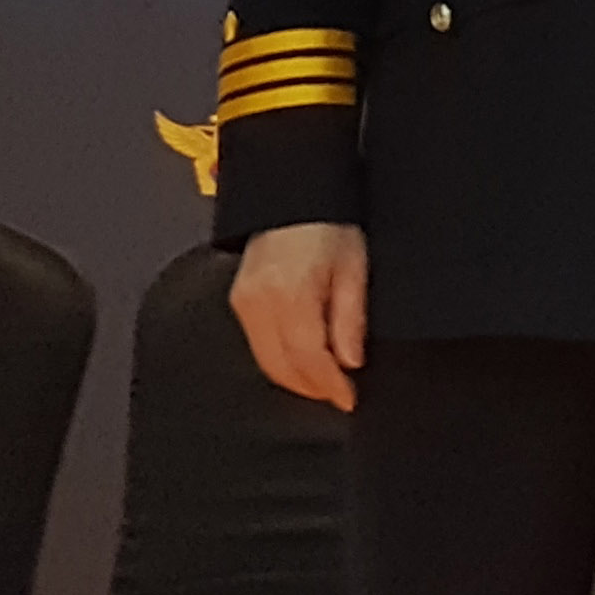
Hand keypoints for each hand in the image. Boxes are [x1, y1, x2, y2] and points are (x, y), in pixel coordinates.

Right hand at [231, 222, 367, 409]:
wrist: (295, 196)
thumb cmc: (330, 225)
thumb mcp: (355, 267)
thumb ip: (351, 317)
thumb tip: (350, 361)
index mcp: (292, 293)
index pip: (309, 357)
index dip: (330, 385)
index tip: (349, 398)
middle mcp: (260, 301)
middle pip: (283, 366)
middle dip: (313, 388)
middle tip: (339, 395)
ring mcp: (245, 302)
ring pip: (267, 361)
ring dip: (295, 378)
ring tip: (325, 383)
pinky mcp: (239, 300)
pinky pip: (257, 345)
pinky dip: (279, 360)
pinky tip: (302, 361)